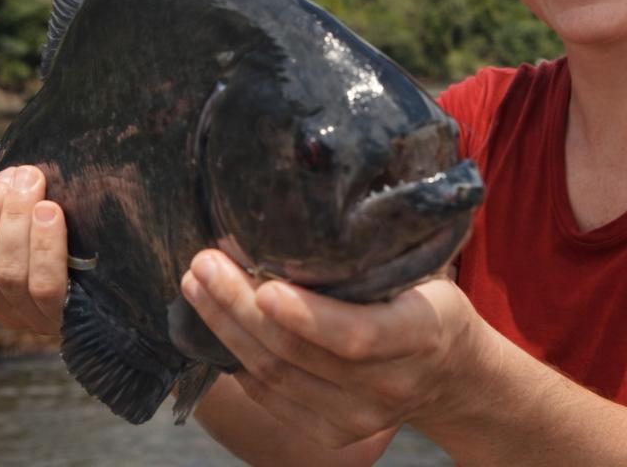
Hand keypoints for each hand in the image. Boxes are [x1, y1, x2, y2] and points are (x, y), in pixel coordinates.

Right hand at [0, 138, 68, 333]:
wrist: (141, 270)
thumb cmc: (81, 229)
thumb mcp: (35, 201)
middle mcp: (3, 304)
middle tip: (23, 174)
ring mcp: (35, 317)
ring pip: (6, 273)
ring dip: (16, 220)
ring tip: (37, 185)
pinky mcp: (68, 320)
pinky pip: (44, 287)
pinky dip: (43, 245)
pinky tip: (52, 214)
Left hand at [181, 250, 497, 448]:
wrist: (452, 375)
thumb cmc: (427, 303)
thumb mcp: (419, 272)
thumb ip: (368, 259)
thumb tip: (295, 214)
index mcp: (420, 335)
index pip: (358, 335)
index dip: (305, 315)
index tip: (261, 285)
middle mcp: (388, 385)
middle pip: (297, 354)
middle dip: (239, 307)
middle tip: (203, 265)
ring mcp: (359, 418)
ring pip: (273, 377)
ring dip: (226, 329)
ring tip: (196, 287)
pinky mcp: (332, 434)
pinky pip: (270, 397)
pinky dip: (236, 358)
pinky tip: (215, 324)